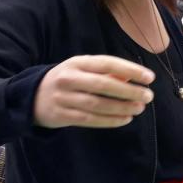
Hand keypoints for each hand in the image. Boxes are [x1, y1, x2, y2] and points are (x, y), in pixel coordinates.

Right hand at [33, 55, 154, 128]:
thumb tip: (133, 77)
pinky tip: (125, 119)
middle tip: (148, 96)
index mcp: (77, 62)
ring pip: (98, 104)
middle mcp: (69, 78)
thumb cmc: (68, 81)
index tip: (149, 77)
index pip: (107, 63)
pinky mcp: (62, 115)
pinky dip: (110, 120)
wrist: (32, 96)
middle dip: (129, 91)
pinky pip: (91, 119)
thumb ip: (107, 73)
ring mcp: (64, 98)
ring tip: (139, 108)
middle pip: (103, 85)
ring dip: (122, 107)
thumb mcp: (83, 70)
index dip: (130, 69)